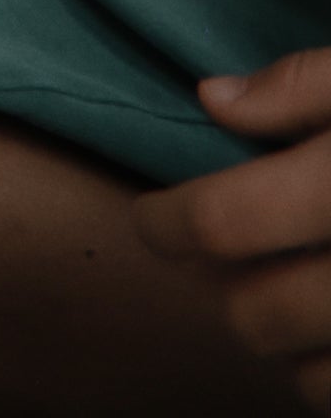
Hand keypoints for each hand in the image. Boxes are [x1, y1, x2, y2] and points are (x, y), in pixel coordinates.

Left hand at [137, 53, 330, 402]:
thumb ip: (302, 87)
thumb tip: (212, 100)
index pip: (222, 224)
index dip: (167, 225)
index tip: (152, 223)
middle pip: (255, 313)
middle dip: (229, 289)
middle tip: (232, 261)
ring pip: (306, 377)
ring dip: (285, 346)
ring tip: (288, 297)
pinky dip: (325, 375)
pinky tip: (326, 332)